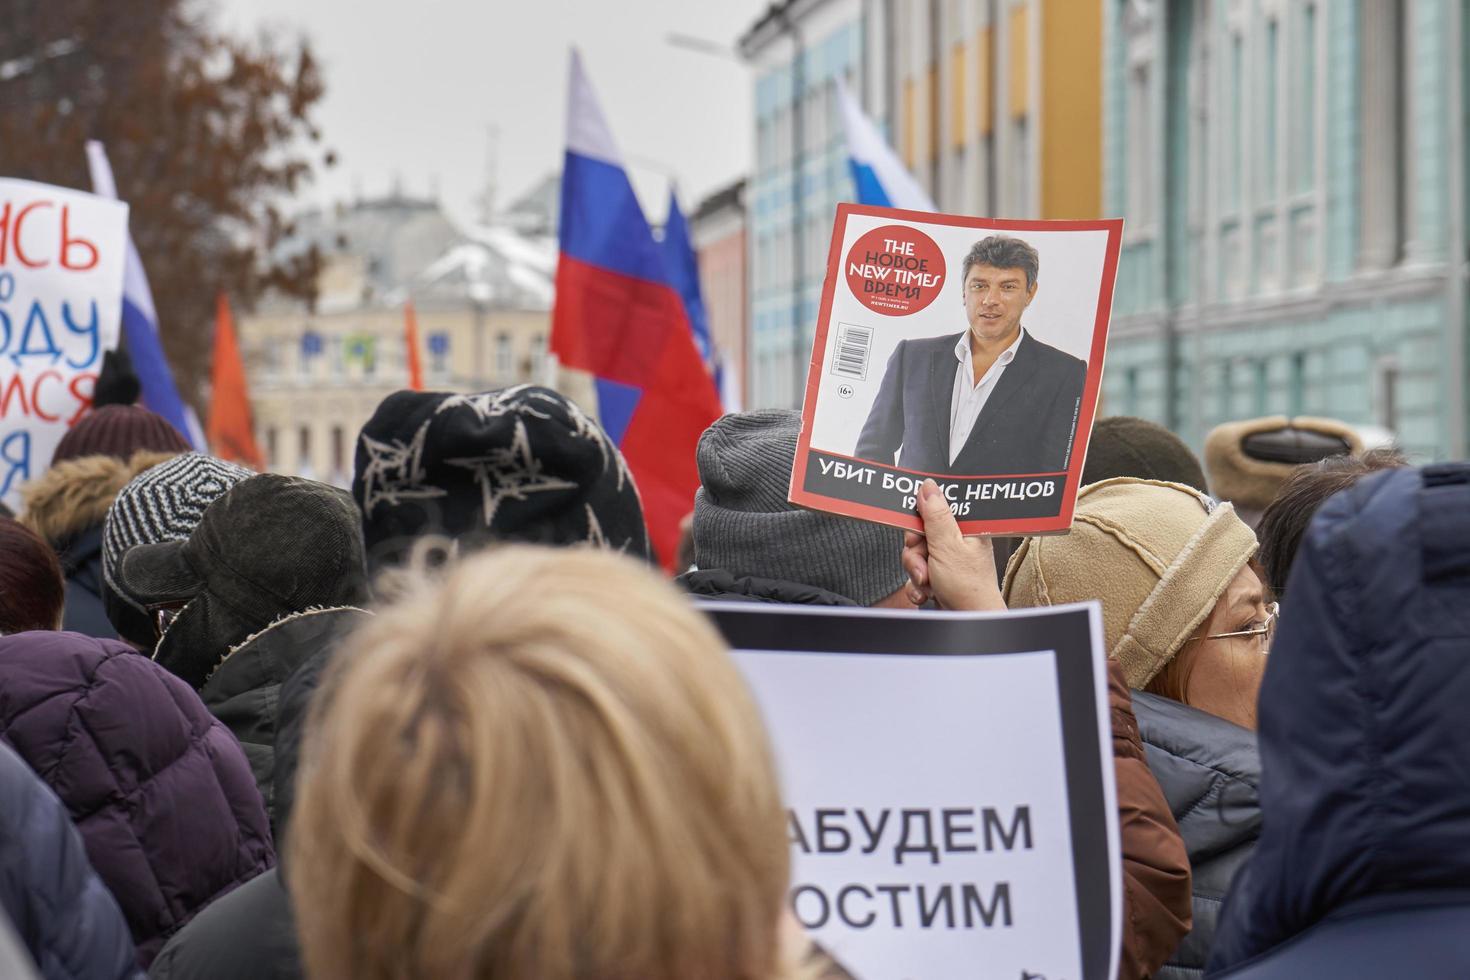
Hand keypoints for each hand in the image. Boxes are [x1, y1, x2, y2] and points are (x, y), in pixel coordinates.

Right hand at [901, 479, 1005, 610]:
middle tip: (923, 562)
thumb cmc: (968, 587)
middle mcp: (959, 541)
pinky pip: (916, 572)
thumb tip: (929, 487)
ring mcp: (948, 559)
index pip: (937, 508)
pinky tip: (926, 592)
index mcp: (967, 527)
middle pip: (921, 532)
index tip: (916, 531)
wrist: (968, 621)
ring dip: (916, 570)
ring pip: (916, 553)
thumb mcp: (947, 546)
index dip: (921, 519)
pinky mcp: (939, 576)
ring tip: (928, 582)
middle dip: (916, 551)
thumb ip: (936, 515)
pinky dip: (917, 584)